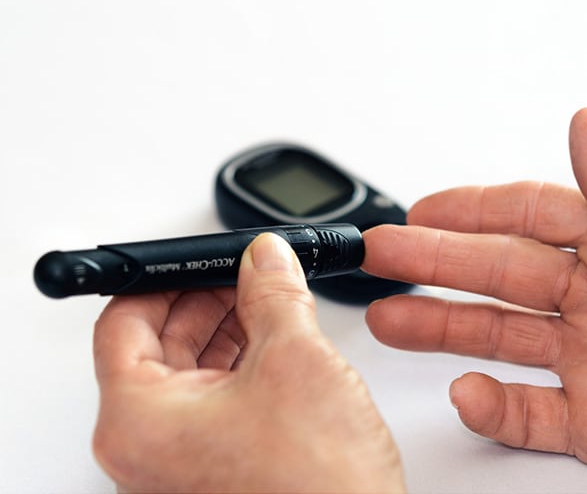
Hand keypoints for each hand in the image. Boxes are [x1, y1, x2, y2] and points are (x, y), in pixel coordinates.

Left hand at [92, 233, 403, 492]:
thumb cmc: (319, 491)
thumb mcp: (295, 361)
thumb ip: (275, 294)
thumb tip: (265, 258)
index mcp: (139, 422)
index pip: (123, 322)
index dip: (163, 279)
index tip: (199, 261)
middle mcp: (146, 448)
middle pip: (155, 345)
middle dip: (204, 300)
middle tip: (243, 273)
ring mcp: (179, 462)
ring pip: (188, 372)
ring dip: (226, 329)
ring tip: (266, 301)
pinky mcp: (214, 468)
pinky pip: (212, 400)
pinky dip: (239, 364)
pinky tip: (272, 341)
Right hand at [362, 108, 586, 486]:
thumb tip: (584, 129)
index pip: (533, 214)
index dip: (471, 210)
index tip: (419, 210)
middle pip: (499, 275)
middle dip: (433, 264)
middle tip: (380, 258)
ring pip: (501, 340)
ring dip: (440, 332)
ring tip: (389, 321)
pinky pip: (533, 415)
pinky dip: (494, 410)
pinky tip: (467, 395)